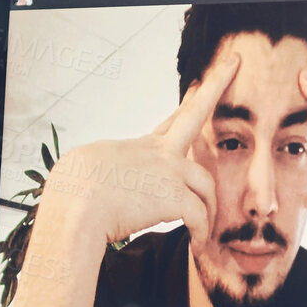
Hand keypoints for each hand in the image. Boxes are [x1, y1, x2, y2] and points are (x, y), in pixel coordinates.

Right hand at [38, 54, 237, 245]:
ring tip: (204, 231)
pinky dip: (201, 232)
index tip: (199, 84)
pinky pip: (199, 216)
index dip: (188, 102)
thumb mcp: (90, 170)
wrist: (76, 204)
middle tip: (234, 63)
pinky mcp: (174, 197)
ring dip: (208, 211)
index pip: (170, 121)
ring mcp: (168, 171)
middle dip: (216, 85)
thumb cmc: (72, 194)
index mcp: (138, 147)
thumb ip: (111, 171)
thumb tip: (107, 181)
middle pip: (194, 113)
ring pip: (206, 185)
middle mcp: (158, 152)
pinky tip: (197, 243)